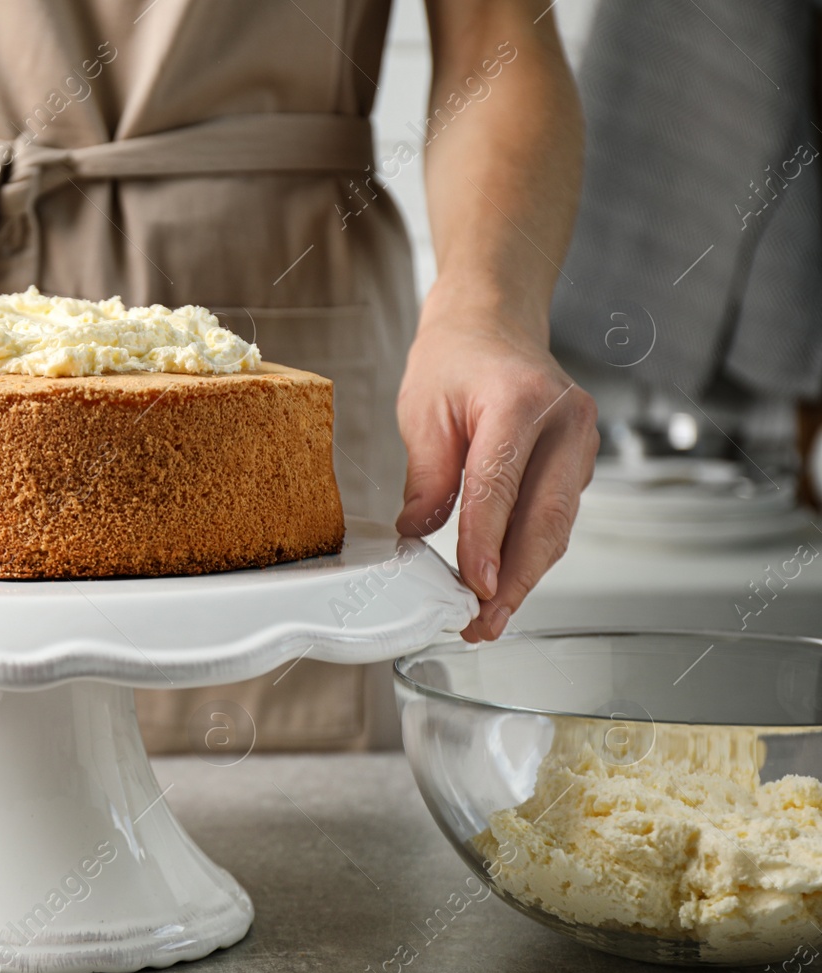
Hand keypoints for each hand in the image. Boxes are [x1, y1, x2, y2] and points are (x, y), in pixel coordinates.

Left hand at [395, 313, 598, 641]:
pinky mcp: (580, 462)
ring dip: (525, 576)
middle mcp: (565, 422)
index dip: (486, 543)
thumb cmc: (458, 356)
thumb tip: (418, 533)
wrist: (494, 322)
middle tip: (484, 622)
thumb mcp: (423, 409)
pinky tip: (503, 581)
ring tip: (489, 615)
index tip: (472, 587)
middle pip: (546, 518)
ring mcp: (582, 443)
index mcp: (520, 401)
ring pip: (557, 526)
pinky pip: (557, 516)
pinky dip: (531, 553)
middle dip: (515, 580)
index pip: (501, 485)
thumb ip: (426, 475)